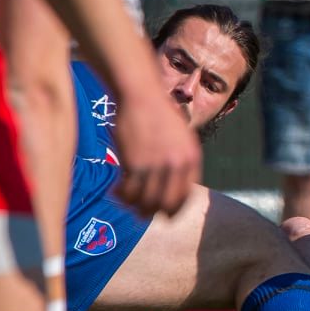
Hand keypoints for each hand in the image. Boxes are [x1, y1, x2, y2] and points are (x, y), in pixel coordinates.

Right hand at [109, 86, 200, 215]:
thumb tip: (173, 188)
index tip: (164, 215)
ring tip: (126, 200)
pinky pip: (129, 192)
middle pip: (166, 204)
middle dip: (153, 212)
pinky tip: (116, 190)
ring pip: (146, 201)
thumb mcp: (182, 137)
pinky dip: (122, 195)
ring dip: (134, 205)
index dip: (174, 210)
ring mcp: (156, 165)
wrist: (141, 95)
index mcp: (192, 158)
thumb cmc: (159, 114)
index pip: (185, 197)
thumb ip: (181, 161)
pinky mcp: (135, 163)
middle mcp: (178, 165)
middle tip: (141, 213)